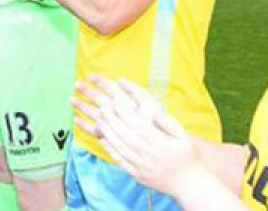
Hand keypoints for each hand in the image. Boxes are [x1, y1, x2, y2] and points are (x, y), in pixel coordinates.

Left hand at [72, 76, 202, 196]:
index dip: (125, 113)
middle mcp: (149, 155)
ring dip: (107, 132)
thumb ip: (168, 123)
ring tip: (99, 119)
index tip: (115, 102)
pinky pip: (120, 161)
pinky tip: (102, 138)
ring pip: (120, 147)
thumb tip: (153, 111)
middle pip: (126, 135)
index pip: (138, 126)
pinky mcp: (137, 175)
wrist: (189, 185)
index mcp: (161, 144)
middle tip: (102, 107)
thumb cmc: (187, 157)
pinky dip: (110, 149)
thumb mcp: (184, 137)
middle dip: (112, 120)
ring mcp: (142, 166)